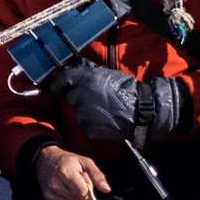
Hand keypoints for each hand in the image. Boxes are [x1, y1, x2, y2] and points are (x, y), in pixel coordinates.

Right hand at [30, 144, 109, 199]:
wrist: (45, 161)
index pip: (83, 192)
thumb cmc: (68, 161)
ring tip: (73, 192)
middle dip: (84, 198)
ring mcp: (50, 195)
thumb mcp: (85, 162)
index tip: (86, 185)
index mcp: (65, 173)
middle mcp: (55, 185)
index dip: (88, 191)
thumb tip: (107, 189)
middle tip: (79, 187)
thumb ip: (97, 175)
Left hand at [58, 60, 182, 148]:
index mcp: (85, 79)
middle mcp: (80, 95)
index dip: (58, 84)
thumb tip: (76, 70)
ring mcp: (83, 114)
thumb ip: (89, 74)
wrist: (141, 112)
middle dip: (79, 99)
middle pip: (71, 98)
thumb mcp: (108, 74)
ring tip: (104, 111)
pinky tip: (106, 120)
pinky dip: (93, 124)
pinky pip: (86, 126)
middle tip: (94, 100)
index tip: (58, 87)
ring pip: (79, 113)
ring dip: (87, 112)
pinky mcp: (88, 129)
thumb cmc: (128, 91)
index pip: (62, 80)